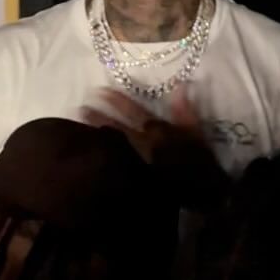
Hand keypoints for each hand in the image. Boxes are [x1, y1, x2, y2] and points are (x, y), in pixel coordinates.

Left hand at [83, 89, 227, 212]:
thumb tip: (180, 86)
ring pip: (111, 145)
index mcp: (158, 131)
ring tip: (78, 127)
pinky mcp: (132, 178)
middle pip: (116, 128)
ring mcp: (135, 162)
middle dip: (98, 118)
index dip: (116, 101)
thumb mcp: (198, 134)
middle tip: (80, 109)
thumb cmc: (200, 162)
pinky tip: (86, 156)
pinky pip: (111, 166)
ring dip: (94, 135)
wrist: (201, 193)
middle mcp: (143, 144)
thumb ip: (187, 111)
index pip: (134, 111)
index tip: (99, 91)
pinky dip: (99, 159)